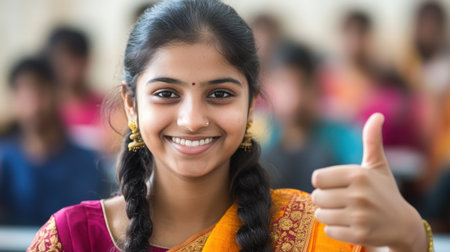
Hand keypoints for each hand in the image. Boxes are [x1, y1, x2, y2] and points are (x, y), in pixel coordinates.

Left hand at [311, 113, 426, 251]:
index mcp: (358, 174)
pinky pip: (329, 231)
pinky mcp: (360, 235)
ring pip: (320, 215)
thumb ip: (372, 141)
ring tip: (342, 212)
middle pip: (316, 197)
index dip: (323, 183)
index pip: (317, 179)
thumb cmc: (384, 191)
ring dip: (327, 215)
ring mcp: (360, 216)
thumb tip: (377, 116)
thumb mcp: (377, 166)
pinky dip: (334, 229)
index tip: (333, 186)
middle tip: (339, 200)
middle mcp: (358, 194)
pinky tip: (347, 224)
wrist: (403, 223)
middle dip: (324, 200)